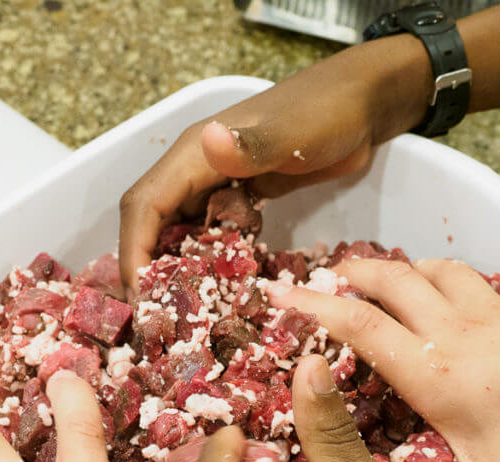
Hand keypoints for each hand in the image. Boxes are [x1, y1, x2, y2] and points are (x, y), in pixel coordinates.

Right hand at [118, 35, 432, 293]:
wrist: (365, 102)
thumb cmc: (329, 112)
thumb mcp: (293, 133)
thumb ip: (252, 143)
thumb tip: (210, 140)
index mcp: (195, 154)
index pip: (144, 207)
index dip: (135, 252)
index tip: (141, 298)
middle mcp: (197, 170)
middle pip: (153, 224)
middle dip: (149, 270)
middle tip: (158, 320)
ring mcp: (219, 183)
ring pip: (180, 231)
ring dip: (177, 269)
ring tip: (184, 316)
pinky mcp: (241, 196)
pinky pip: (212, 233)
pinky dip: (211, 261)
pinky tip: (223, 290)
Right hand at [272, 258, 499, 461]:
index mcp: (431, 372)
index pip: (357, 327)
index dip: (313, 305)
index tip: (282, 291)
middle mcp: (454, 331)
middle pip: (390, 281)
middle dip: (354, 272)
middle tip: (332, 273)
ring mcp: (494, 309)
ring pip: (438, 271)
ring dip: (410, 269)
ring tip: (396, 275)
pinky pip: (499, 282)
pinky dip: (484, 284)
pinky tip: (488, 294)